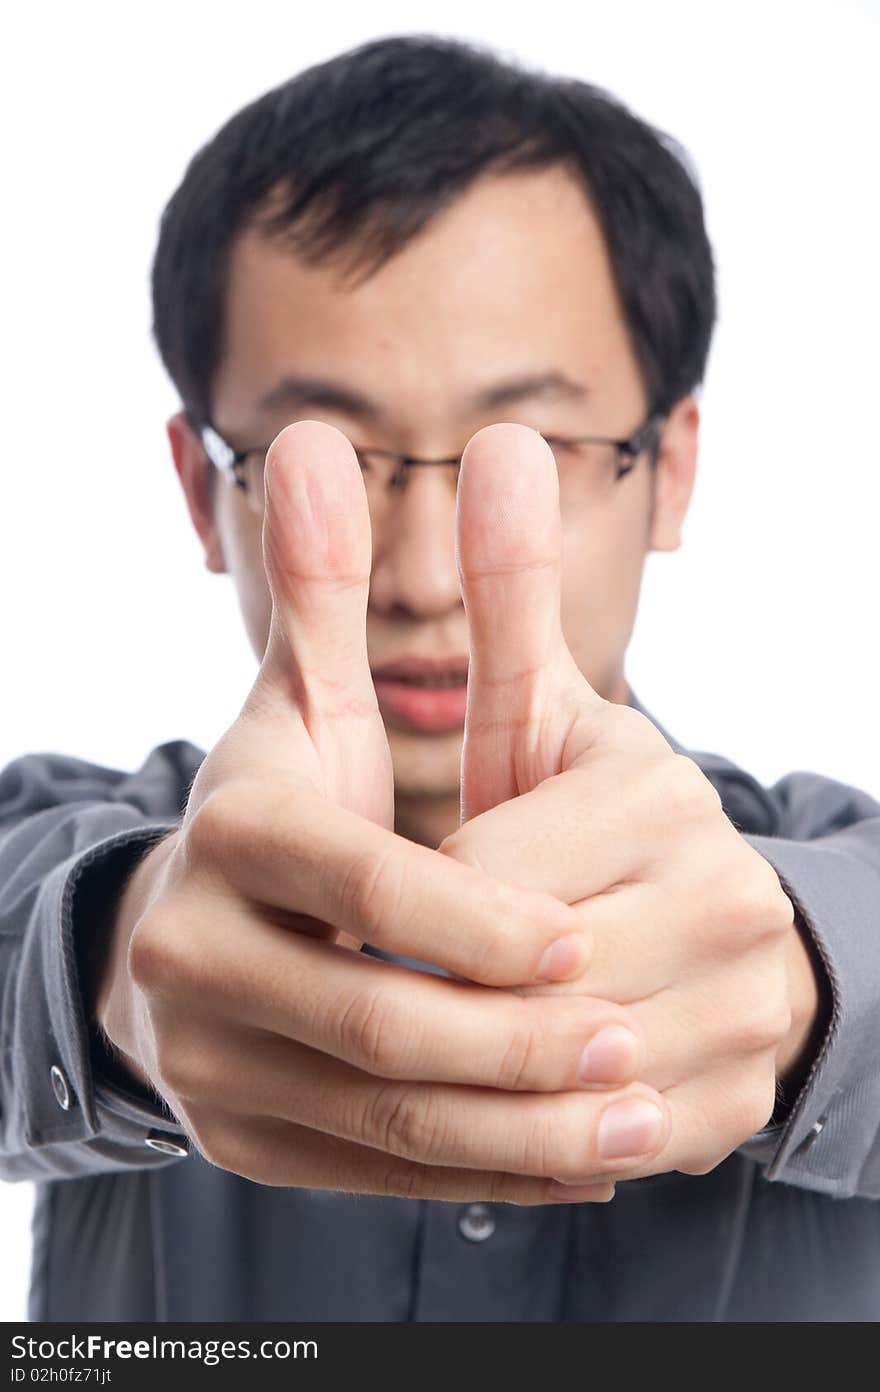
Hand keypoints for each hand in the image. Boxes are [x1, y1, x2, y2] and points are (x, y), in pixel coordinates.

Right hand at [97, 421, 665, 1202]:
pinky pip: (374, 1171)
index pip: (359, 885)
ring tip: (630, 1108)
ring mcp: (209, 1064)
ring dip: (518, 1122)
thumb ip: (327, 594)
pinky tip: (570, 1155)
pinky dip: (479, 1170)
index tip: (582, 935)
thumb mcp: (302, 703)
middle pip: (375, 1019)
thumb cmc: (283, 808)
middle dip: (515, 1035)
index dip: (475, 915)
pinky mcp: (244, 1139)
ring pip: (383, 1117)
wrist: (190, 933)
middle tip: (631, 1033)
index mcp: (227, 838)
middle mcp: (191, 957)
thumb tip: (312, 442)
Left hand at [441, 423, 811, 1187]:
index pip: (477, 876)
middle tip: (386, 987)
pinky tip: (500, 1106)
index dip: (410, 904)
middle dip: (435, 993)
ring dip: (473, 1078)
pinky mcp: (738, 1099)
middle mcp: (724, 892)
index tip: (380, 911)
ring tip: (436, 1041)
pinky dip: (536, 1140)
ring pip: (553, 1076)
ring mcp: (745, 1004)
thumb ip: (505, 592)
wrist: (700, 927)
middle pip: (514, 980)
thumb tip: (479, 440)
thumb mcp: (535, 707)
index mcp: (659, 791)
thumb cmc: (581, 816)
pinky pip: (606, 1146)